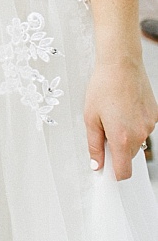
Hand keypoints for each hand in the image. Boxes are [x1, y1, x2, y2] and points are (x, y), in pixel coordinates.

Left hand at [84, 56, 157, 178]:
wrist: (121, 66)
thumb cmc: (102, 88)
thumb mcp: (90, 118)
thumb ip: (94, 145)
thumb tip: (97, 165)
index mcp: (122, 138)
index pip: (124, 171)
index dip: (115, 174)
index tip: (106, 171)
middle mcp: (140, 135)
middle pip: (128, 156)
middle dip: (116, 150)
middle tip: (103, 130)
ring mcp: (150, 126)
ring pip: (136, 141)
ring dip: (125, 135)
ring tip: (113, 114)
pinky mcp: (155, 117)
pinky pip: (142, 128)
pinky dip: (133, 124)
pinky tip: (124, 108)